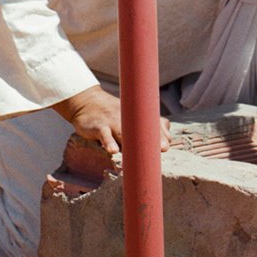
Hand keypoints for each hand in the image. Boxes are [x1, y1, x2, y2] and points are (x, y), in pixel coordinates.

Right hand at [50, 85, 169, 169]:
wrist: (88, 101)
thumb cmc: (113, 113)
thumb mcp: (131, 116)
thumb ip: (150, 125)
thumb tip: (168, 140)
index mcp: (137, 116)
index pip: (153, 124)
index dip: (161, 135)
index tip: (165, 146)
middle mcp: (127, 118)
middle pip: (141, 130)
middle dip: (152, 139)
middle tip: (163, 148)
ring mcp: (113, 121)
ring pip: (123, 133)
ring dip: (132, 143)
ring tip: (140, 155)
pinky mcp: (99, 126)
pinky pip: (104, 135)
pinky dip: (108, 142)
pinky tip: (112, 151)